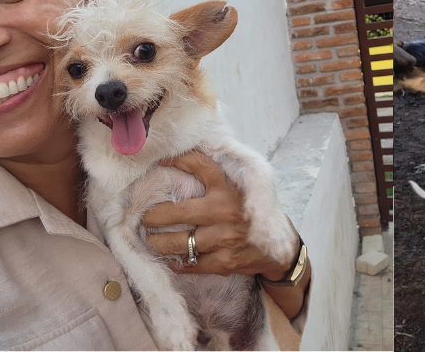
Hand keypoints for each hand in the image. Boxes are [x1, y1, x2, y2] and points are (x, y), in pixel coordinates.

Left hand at [142, 151, 297, 279]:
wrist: (278, 250)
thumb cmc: (251, 215)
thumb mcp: (242, 191)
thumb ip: (219, 178)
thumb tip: (185, 160)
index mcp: (230, 190)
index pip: (200, 166)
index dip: (177, 160)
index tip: (160, 161)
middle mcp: (226, 212)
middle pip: (174, 212)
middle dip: (153, 216)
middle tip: (146, 217)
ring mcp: (224, 239)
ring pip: (176, 242)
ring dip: (156, 242)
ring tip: (151, 239)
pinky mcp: (223, 262)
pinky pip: (187, 264)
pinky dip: (173, 262)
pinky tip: (169, 257)